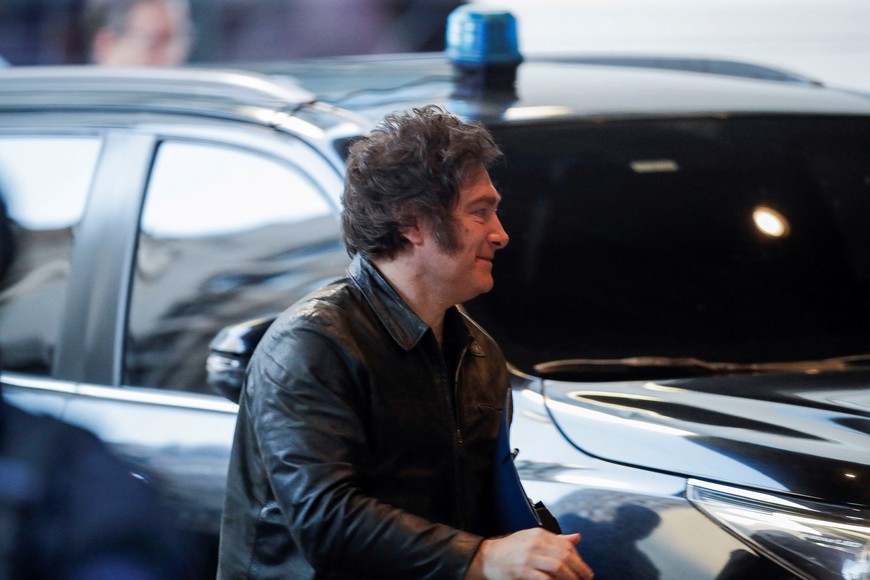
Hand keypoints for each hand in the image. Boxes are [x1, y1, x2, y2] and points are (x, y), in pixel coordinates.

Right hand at [466, 528, 593, 578]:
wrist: (487, 557)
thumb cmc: (510, 549)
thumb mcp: (532, 539)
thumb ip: (555, 539)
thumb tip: (576, 538)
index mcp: (539, 534)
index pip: (566, 545)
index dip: (579, 559)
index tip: (585, 570)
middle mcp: (535, 543)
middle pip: (565, 556)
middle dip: (579, 569)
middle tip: (586, 578)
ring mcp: (528, 557)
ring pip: (558, 567)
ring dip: (571, 578)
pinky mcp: (523, 571)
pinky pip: (545, 578)